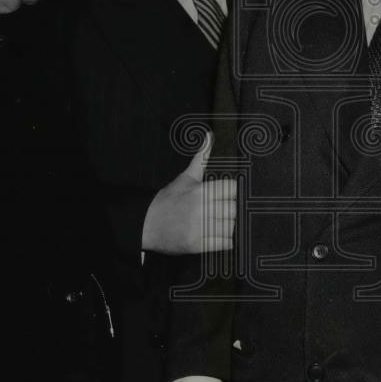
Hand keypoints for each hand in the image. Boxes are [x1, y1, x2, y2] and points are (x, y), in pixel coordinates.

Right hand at [141, 133, 236, 253]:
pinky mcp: (197, 245)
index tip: (229, 194)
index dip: (233, 191)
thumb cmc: (168, 200)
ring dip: (229, 226)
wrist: (146, 224)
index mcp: (200, 191)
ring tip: (219, 222)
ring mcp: (199, 229)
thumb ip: (201, 158)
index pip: (232, 189)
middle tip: (224, 210)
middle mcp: (200, 209)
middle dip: (232, 210)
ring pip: (231, 227)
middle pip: (234, 209)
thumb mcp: (185, 178)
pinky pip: (224, 243)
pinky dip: (225, 241)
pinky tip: (217, 234)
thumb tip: (209, 136)